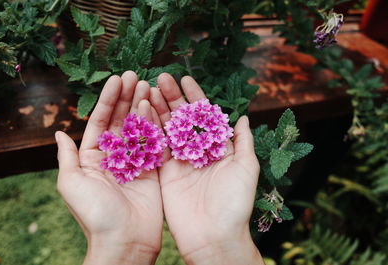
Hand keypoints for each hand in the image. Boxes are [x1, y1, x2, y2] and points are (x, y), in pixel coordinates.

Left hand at [55, 72, 162, 264]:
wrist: (124, 241)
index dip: (108, 99)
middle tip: (136, 75)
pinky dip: (155, 124)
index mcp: (93, 158)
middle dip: (127, 97)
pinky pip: (154, 143)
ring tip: (148, 84)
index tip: (117, 79)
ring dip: (142, 105)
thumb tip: (58, 131)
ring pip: (139, 127)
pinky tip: (156, 107)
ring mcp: (135, 162)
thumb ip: (67, 156)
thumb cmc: (94, 214)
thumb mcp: (72, 183)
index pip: (101, 121)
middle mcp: (114, 157)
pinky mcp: (153, 170)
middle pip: (121, 120)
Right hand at [149, 73, 263, 264]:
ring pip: (167, 129)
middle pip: (183, 119)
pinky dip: (149, 129)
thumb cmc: (235, 203)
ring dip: (158, 108)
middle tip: (161, 78)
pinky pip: (156, 147)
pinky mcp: (165, 173)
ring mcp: (180, 161)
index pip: (205, 116)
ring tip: (148, 88)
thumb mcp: (246, 168)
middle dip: (172, 97)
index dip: (196, 97)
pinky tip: (141, 111)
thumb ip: (243, 142)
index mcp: (219, 148)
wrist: (213, 237)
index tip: (186, 78)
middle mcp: (198, 152)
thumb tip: (244, 116)